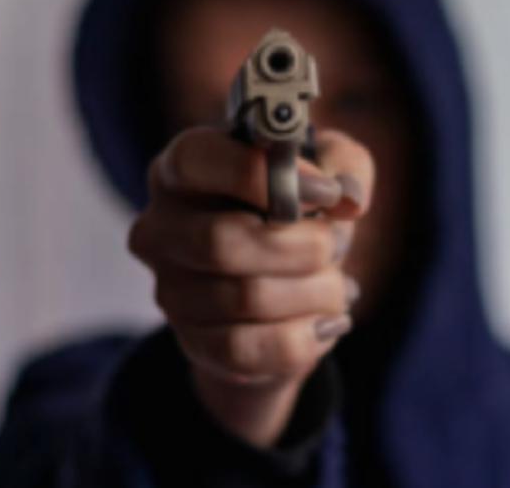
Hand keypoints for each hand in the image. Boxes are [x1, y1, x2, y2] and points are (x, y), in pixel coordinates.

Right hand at [127, 127, 373, 445]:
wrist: (293, 294)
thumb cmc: (305, 215)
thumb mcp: (331, 172)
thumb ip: (346, 166)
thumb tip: (348, 199)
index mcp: (183, 171)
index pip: (194, 160)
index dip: (257, 174)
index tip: (324, 191)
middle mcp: (161, 228)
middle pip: (219, 241)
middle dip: (301, 246)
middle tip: (334, 246)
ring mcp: (170, 290)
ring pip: (244, 297)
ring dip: (314, 292)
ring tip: (337, 286)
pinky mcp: (192, 342)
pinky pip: (245, 349)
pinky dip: (301, 338)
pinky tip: (324, 323)